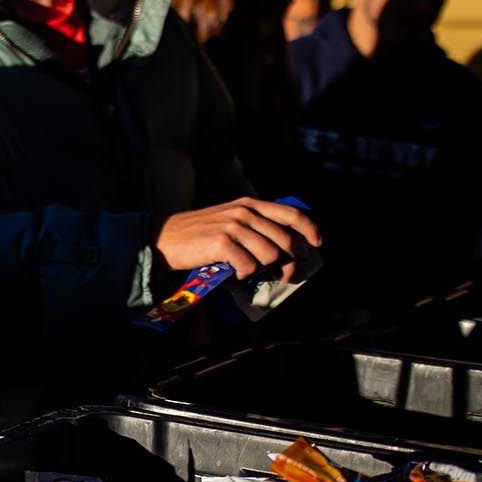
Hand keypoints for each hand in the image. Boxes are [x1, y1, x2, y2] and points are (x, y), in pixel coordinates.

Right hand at [153, 197, 321, 283]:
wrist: (164, 238)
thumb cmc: (198, 234)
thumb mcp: (228, 219)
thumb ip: (253, 226)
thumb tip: (283, 249)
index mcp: (249, 205)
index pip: (291, 214)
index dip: (309, 229)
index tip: (316, 244)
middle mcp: (244, 212)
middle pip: (285, 241)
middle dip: (289, 264)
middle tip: (283, 277)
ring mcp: (234, 226)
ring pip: (271, 255)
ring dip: (264, 270)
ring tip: (250, 273)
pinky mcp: (222, 243)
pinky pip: (249, 266)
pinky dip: (244, 275)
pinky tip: (233, 273)